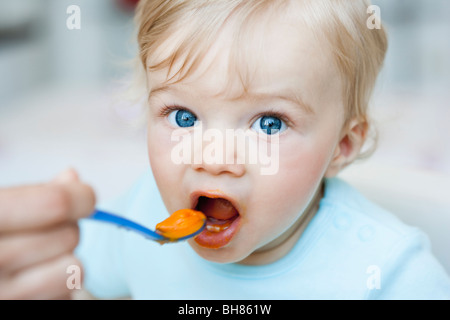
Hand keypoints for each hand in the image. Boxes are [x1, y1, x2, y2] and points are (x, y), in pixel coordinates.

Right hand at [0, 169, 95, 298]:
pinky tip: (32, 278)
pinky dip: (57, 285)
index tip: (85, 196)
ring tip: (39, 255)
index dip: (80, 196)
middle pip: (68, 235)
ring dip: (65, 258)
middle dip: (67, 227)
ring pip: (73, 268)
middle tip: (45, 228)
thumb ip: (31, 193)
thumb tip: (72, 180)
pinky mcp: (14, 310)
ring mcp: (1, 296)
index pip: (53, 203)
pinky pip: (64, 294)